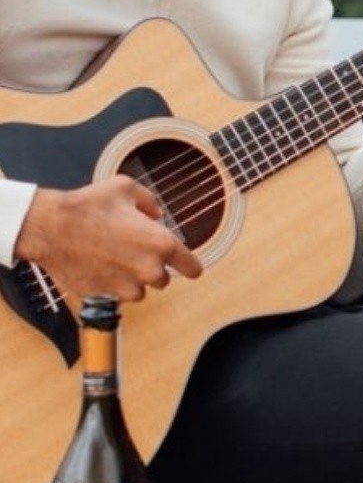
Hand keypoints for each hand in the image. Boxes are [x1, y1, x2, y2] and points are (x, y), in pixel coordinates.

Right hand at [15, 178, 203, 301]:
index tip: (188, 266)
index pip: (192, 268)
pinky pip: (114, 294)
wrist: (50, 227)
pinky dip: (110, 284)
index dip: (191, 266)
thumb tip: (156, 215)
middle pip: (164, 280)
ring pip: (140, 291)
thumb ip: (149, 202)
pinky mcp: (101, 294)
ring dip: (133, 279)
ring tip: (114, 258)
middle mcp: (147, 270)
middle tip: (134, 250)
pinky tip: (98, 265)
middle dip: (153, 267)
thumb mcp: (127, 188)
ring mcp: (123, 286)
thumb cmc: (89, 206)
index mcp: (161, 244)